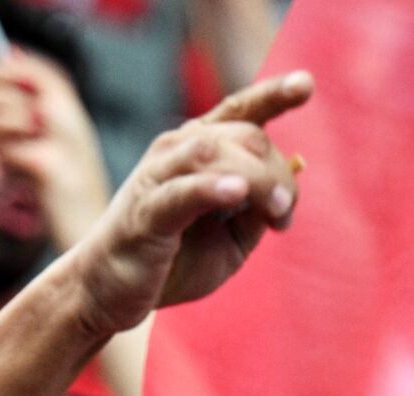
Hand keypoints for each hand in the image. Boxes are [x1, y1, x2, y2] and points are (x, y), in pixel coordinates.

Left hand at [0, 36, 110, 250]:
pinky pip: (4, 150)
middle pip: (4, 81)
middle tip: (4, 134)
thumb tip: (5, 57)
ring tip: (18, 164)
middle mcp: (69, 117)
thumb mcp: (48, 145)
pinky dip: (6, 165)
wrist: (91, 240)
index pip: (30, 64)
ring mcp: (61, 140)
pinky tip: (24, 180)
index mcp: (69, 109)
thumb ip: (26, 106)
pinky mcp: (49, 166)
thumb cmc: (67, 197)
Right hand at [66, 71, 312, 337]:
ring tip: (275, 212)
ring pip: (219, 153)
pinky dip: (212, 187)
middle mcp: (176, 150)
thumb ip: (260, 207)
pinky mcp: (147, 211)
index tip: (306, 84)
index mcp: (199, 149)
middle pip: (247, 137)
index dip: (276, 94)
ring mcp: (158, 177)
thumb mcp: (230, 238)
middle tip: (281, 219)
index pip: (242, 109)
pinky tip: (236, 192)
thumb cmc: (170, 263)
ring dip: (258, 180)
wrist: (106, 293)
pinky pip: (184, 191)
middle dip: (278, 175)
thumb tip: (296, 170)